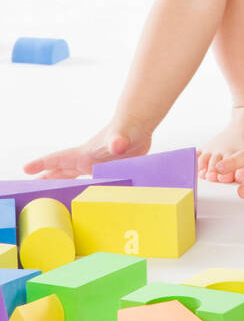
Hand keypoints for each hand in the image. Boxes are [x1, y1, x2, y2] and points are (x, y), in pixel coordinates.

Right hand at [22, 120, 153, 179]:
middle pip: (61, 170)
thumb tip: (117, 145)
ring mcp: (96, 164)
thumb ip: (118, 141)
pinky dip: (83, 188)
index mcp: (84, 154)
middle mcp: (87, 160)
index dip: (42, 164)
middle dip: (46, 179)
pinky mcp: (107, 168)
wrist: (139, 126)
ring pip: (74, 176)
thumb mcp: (122, 136)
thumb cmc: (128, 128)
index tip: (26, 169)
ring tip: (51, 192)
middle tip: (31, 188)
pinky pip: (90, 181)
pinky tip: (82, 194)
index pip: (58, 159)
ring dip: (62, 183)